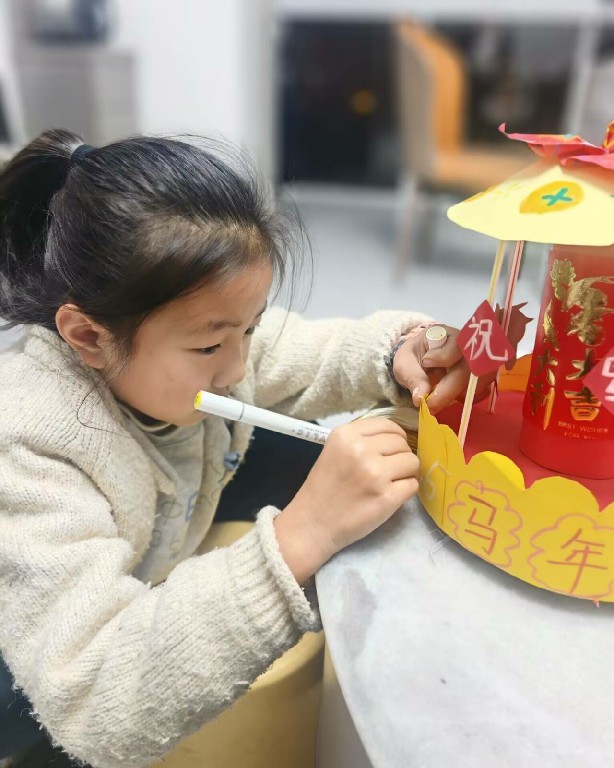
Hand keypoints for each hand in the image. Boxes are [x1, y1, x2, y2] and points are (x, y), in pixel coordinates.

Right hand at [274, 418, 419, 583]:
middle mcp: (360, 450)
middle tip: (388, 471)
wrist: (313, 524)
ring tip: (390, 483)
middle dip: (400, 456)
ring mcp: (375, 473)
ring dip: (406, 473)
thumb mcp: (334, 450)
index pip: (388, 425)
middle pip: (402, 443)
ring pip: (412, 462)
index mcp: (345, 435)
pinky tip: (390, 496)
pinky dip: (406, 491)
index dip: (395, 438)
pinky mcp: (387, 497)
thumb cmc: (324, 488)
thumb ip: (361, 439)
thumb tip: (396, 436)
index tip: (390, 450)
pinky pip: (413, 485)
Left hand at [392, 306, 530, 413]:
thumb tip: (420, 398)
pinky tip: (451, 397)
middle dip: (448, 391)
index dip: (444, 356)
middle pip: (468, 367)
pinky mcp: (482, 374)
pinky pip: (482, 389)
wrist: (420, 362)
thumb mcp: (404, 365)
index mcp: (446, 335)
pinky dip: (466, 398)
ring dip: (458, 395)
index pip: (455, 344)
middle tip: (430, 407)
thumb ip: (412, 377)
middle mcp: (466, 345)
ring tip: (438, 400)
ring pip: (478, 380)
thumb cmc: (413, 359)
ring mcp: (477, 360)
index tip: (426, 363)